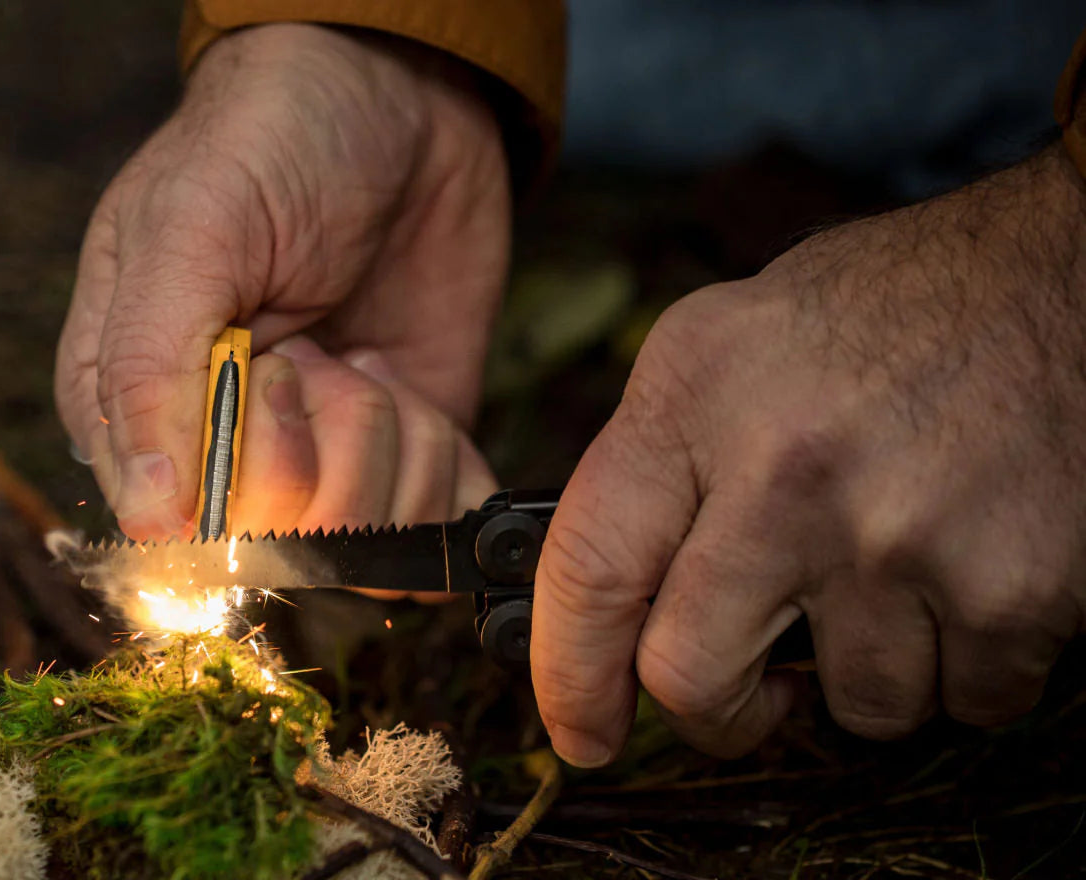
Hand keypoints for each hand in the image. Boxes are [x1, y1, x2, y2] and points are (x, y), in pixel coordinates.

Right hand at [55, 24, 506, 546]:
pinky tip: (412, 388)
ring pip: (364, 540)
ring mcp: (316, 464)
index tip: (272, 366)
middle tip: (319, 346)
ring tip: (366, 355)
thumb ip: (148, 370)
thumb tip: (147, 519)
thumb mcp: (189, 230)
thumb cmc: (271, 141)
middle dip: (325, 438)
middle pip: (280, 539)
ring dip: (390, 439)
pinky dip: (446, 465)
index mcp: (130, 407)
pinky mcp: (398, 464)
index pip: (173, 523)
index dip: (242, 460)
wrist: (402, 92)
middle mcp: (218, 456)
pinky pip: (430, 531)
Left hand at [533, 146, 1085, 765]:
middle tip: (748, 701)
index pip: (588, 568)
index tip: (580, 730)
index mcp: (694, 396)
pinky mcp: (1009, 588)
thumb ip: (663, 460)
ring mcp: (895, 537)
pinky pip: (969, 700)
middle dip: (717, 715)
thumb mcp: (732, 342)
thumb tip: (607, 601)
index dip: (568, 675)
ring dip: (870, 677)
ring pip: (852, 708)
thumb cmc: (895, 310)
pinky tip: (972, 577)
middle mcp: (780, 469)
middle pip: (690, 674)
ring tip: (896, 583)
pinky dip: (973, 668)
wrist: (1069, 271)